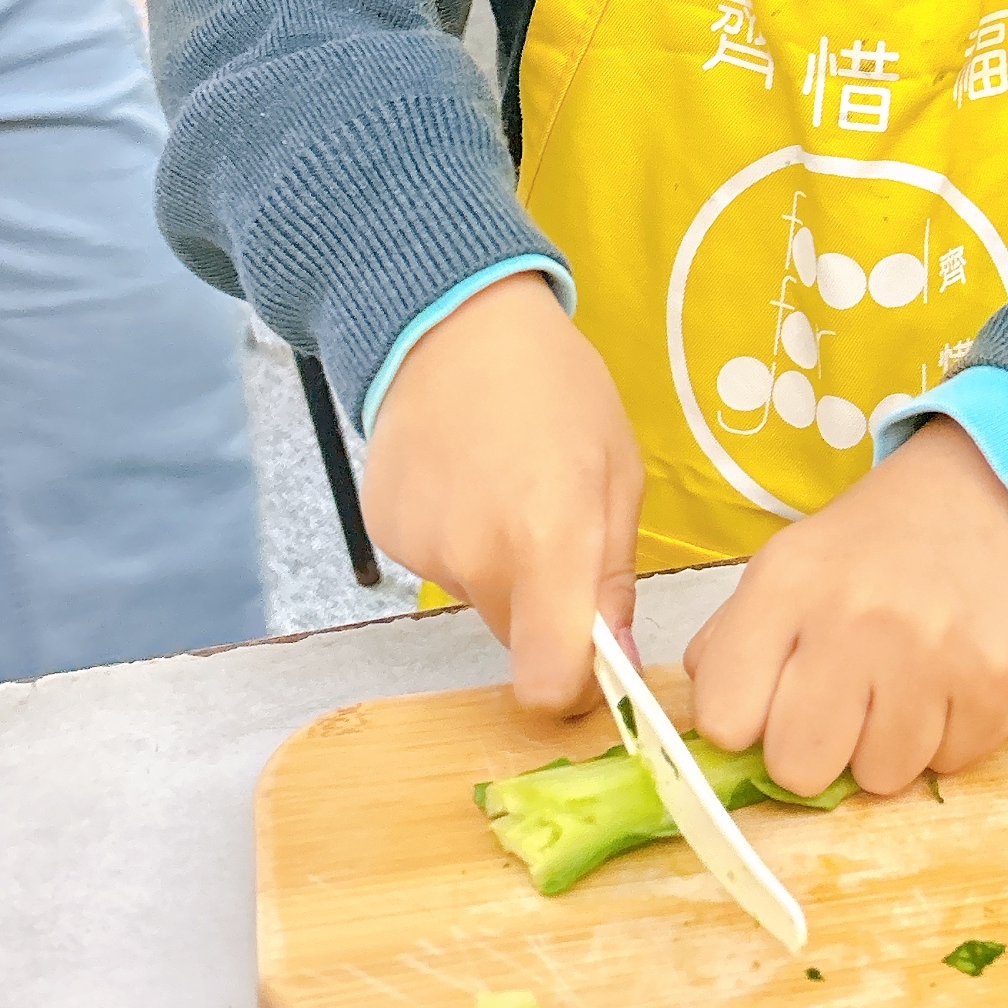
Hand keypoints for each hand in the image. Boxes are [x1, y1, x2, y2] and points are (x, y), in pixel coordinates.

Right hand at [359, 273, 643, 715]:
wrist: (451, 321)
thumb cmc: (553, 385)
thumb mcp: (616, 470)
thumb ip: (614, 574)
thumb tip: (619, 659)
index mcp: (548, 541)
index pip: (548, 681)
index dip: (574, 687)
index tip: (592, 660)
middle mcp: (477, 558)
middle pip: (517, 640)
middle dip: (543, 609)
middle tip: (553, 528)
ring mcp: (423, 549)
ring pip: (479, 599)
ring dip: (497, 565)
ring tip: (503, 483)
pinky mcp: (387, 534)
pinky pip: (438, 566)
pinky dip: (455, 537)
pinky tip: (463, 477)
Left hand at [684, 418, 1007, 798]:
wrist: (980, 497)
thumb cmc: (867, 550)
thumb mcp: (782, 568)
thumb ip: (731, 645)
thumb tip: (712, 732)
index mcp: (787, 584)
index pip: (724, 718)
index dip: (742, 723)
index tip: (767, 703)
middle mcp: (857, 617)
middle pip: (798, 768)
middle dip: (812, 751)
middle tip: (836, 709)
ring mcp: (933, 652)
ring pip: (879, 778)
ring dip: (883, 747)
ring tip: (897, 685)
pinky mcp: (997, 681)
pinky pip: (947, 766)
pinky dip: (943, 739)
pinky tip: (943, 684)